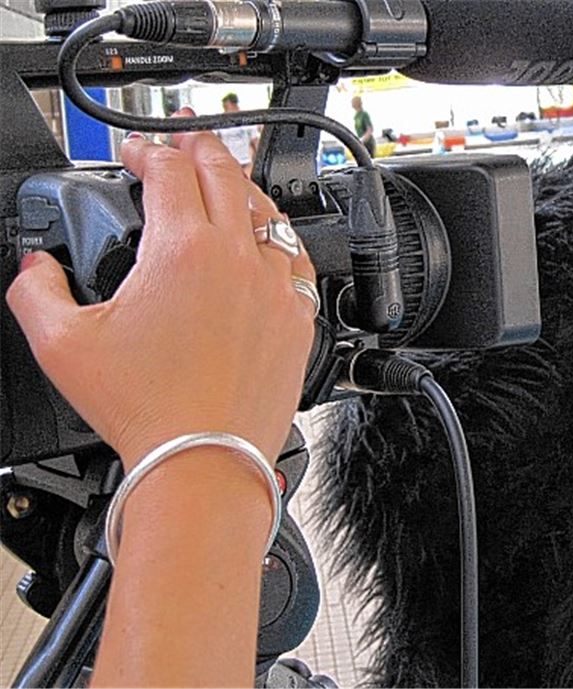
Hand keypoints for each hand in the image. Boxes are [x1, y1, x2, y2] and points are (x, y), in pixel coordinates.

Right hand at [5, 120, 315, 468]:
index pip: (168, 169)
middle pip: (225, 173)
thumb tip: (35, 267)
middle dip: (199, 146)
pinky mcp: (298, 317)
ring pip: (267, 211)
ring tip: (224, 183)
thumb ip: (37, 291)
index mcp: (182, 250)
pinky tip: (267, 241)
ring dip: (241, 188)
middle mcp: (238, 258)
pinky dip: (278, 238)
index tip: (133, 155)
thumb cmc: (144, 409)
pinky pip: (297, 258)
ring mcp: (275, 286)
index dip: (146, 150)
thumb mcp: (61, 344)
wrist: (203, 459)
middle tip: (182, 141)